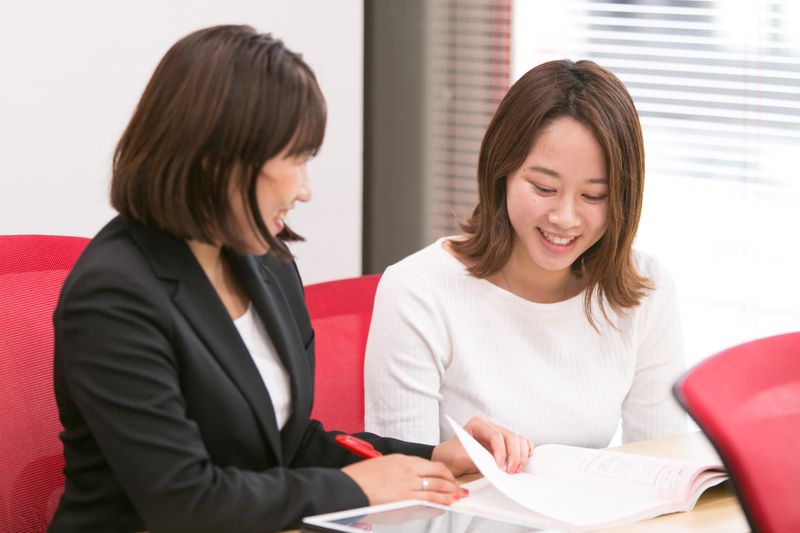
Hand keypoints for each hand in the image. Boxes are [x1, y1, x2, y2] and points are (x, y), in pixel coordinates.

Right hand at [341, 454, 466, 505]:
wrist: (347, 489)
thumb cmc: (358, 480)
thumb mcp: (381, 467)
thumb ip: (398, 472)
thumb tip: (411, 482)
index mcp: (401, 460)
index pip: (429, 464)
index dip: (442, 472)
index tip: (447, 477)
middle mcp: (407, 470)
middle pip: (438, 473)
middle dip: (451, 481)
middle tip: (458, 488)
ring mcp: (407, 484)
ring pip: (437, 487)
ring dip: (450, 493)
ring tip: (457, 497)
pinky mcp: (405, 499)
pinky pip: (429, 501)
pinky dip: (441, 503)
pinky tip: (446, 505)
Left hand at [431, 416, 532, 475]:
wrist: (449, 459)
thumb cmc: (452, 455)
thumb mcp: (460, 457)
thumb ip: (477, 458)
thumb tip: (494, 465)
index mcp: (478, 424)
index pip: (495, 434)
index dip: (501, 450)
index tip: (500, 465)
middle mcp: (490, 426)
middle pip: (510, 436)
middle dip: (513, 454)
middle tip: (510, 471)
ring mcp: (499, 434)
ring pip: (518, 439)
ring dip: (520, 455)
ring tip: (515, 470)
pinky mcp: (504, 444)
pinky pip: (520, 443)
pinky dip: (524, 451)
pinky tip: (523, 461)